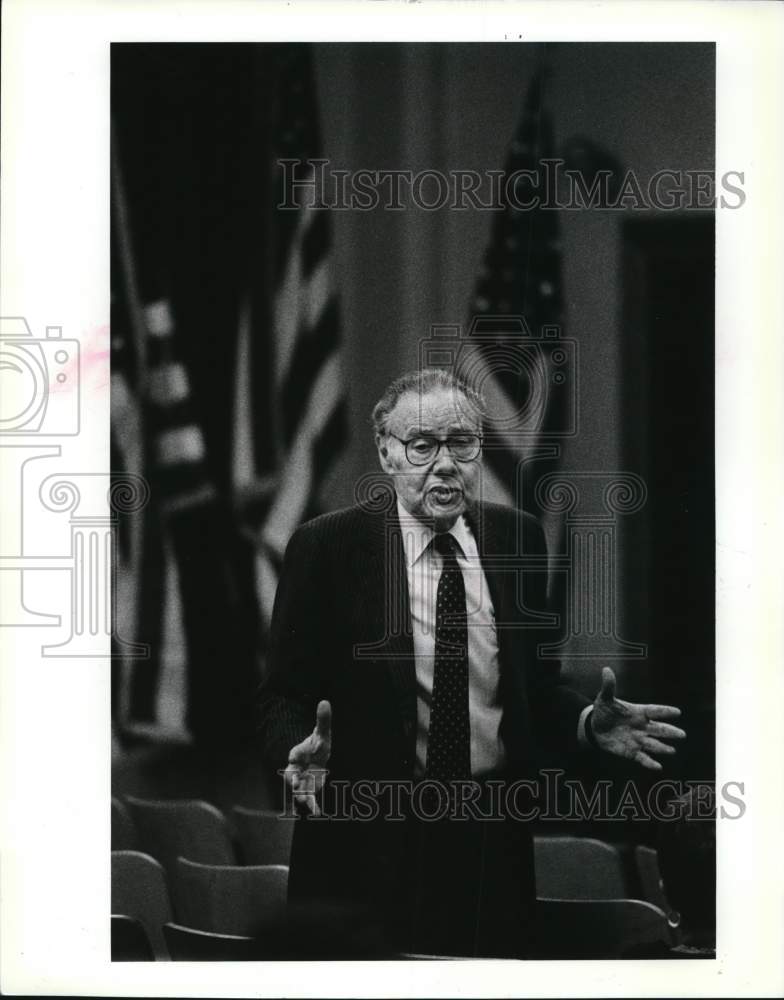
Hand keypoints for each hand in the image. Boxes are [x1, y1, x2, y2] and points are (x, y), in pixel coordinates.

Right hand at [284, 700, 331, 815]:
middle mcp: (296, 769)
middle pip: (292, 779)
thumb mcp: (322, 733)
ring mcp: (302, 780)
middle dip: (294, 786)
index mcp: (296, 755)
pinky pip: (309, 798)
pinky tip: (317, 812)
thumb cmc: (318, 744)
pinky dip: (312, 805)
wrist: (317, 756)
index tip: (293, 773)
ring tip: (307, 804)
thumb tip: (325, 701)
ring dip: (302, 797)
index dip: (293, 767)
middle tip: (298, 792)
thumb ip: (323, 720)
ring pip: (299, 790)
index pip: (293, 760)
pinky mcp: (310, 788)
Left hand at [590, 667, 684, 770]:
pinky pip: (642, 758)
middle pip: (658, 729)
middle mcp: (641, 727)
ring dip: (662, 748)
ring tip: (671, 750)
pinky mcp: (631, 752)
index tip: (677, 712)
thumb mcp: (604, 698)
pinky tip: (658, 766)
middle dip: (670, 732)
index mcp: (638, 712)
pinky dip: (650, 762)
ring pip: (653, 744)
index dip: (664, 711)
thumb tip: (606, 669)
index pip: (653, 710)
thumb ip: (608, 686)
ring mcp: (638, 740)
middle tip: (682, 734)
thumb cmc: (604, 711)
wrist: (594, 728)